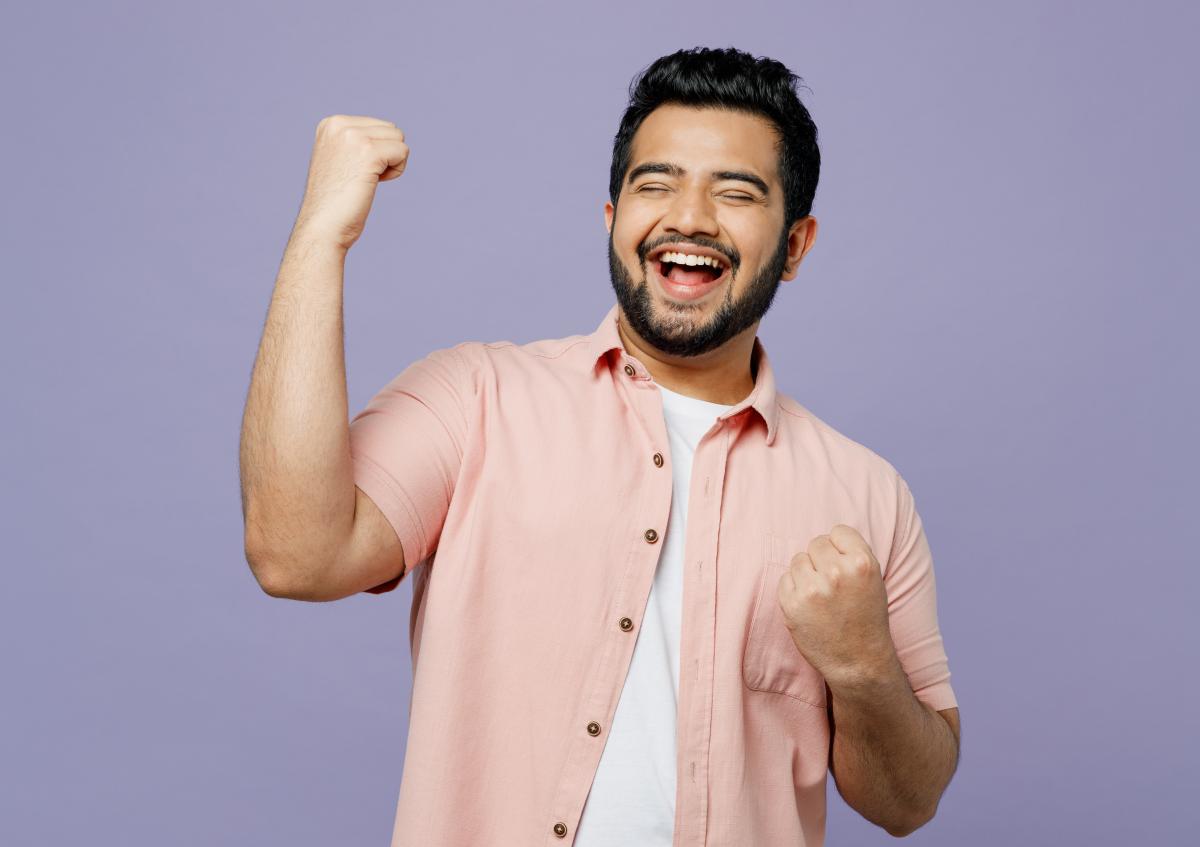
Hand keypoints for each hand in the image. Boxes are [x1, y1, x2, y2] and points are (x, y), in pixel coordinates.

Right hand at [291, 114, 409, 251]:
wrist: (322, 226)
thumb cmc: (334, 202)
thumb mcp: (340, 160)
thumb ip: (356, 142)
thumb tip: (389, 134)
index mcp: (331, 124)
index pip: (377, 126)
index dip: (376, 153)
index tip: (353, 171)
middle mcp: (339, 124)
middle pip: (391, 130)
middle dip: (386, 155)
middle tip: (361, 178)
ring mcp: (353, 136)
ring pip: (398, 139)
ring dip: (391, 163)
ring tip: (366, 180)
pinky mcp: (369, 152)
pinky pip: (402, 152)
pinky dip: (396, 171)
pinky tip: (375, 183)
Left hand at [776, 524, 899, 689]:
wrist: (859, 662)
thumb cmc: (867, 618)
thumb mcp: (874, 580)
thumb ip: (852, 555)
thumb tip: (826, 536)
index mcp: (862, 563)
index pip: (838, 531)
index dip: (840, 547)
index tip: (843, 563)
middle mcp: (837, 573)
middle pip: (816, 543)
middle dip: (822, 559)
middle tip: (831, 582)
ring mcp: (812, 589)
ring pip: (798, 559)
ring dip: (806, 573)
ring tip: (821, 595)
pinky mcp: (792, 604)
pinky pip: (785, 579)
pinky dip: (794, 589)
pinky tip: (809, 605)